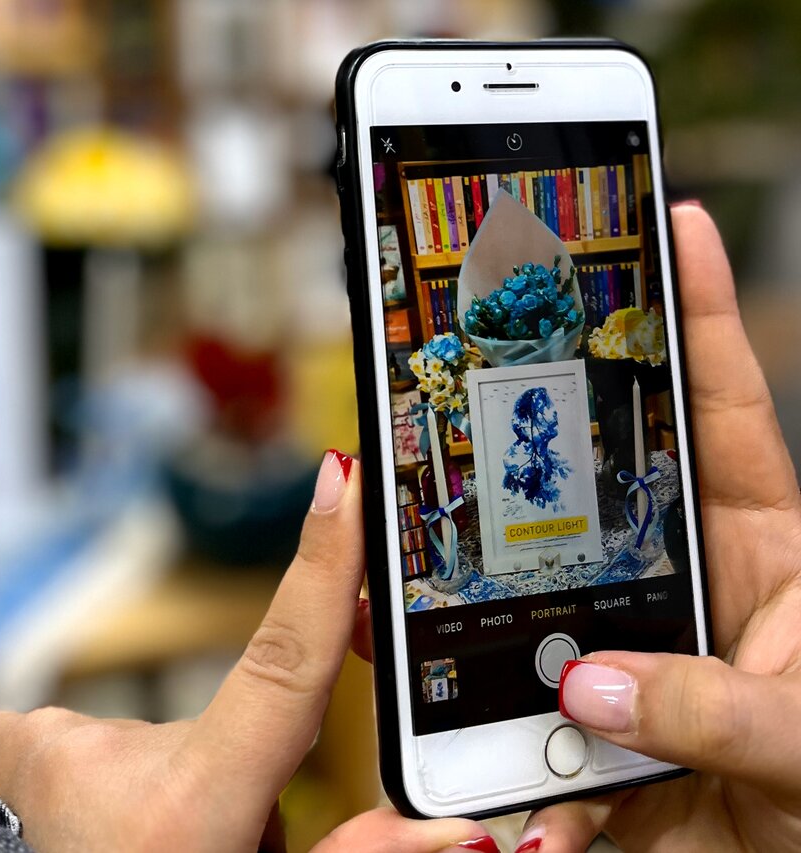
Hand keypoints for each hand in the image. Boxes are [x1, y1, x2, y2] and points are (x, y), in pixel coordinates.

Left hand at [0, 451, 502, 851]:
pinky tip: (63, 838)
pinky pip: (79, 751)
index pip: (284, 660)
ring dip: (151, 803)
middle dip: (228, 793)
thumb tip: (456, 837)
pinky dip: (88, 792)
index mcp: (191, 803)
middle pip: (221, 740)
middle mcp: (112, 752)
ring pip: (147, 756)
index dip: (325, 564)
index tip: (344, 475)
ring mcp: (46, 735)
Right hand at [506, 204, 800, 851]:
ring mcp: (627, 659)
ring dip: (480, 602)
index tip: (673, 224)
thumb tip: (593, 690)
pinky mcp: (585, 737)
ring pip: (531, 601)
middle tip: (476, 366)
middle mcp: (684, 592)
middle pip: (592, 491)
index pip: (725, 416)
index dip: (700, 319)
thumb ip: (720, 712)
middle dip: (532, 436)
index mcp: (767, 560)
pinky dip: (473, 728)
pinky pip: (510, 717)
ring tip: (417, 575)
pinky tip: (448, 737)